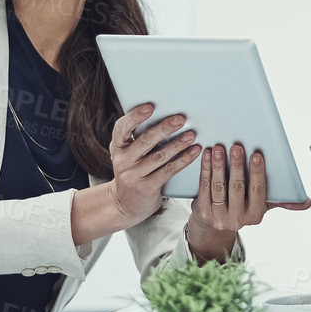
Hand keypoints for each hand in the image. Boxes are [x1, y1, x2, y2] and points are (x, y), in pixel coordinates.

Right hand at [107, 103, 200, 225]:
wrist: (125, 205)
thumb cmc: (132, 171)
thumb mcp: (127, 154)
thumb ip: (137, 137)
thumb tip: (162, 114)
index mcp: (117, 147)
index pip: (122, 128)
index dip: (135, 116)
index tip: (150, 107)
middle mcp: (122, 160)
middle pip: (145, 141)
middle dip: (164, 128)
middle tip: (180, 119)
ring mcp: (133, 175)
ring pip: (159, 156)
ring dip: (178, 144)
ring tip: (191, 135)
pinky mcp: (147, 188)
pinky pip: (168, 171)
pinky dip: (183, 160)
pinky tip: (193, 152)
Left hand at [187, 141, 310, 257]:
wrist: (215, 224)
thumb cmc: (244, 206)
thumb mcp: (264, 206)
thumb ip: (284, 201)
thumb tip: (308, 202)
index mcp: (255, 216)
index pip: (258, 191)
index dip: (257, 172)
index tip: (257, 155)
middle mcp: (237, 219)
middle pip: (237, 188)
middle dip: (237, 166)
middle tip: (236, 147)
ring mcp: (218, 216)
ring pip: (218, 186)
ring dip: (218, 166)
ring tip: (220, 148)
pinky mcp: (202, 211)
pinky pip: (204, 187)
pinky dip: (205, 170)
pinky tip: (207, 155)